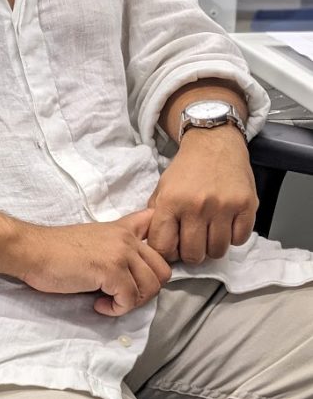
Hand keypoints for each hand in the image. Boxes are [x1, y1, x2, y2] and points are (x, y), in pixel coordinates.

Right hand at [17, 209, 171, 316]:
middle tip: (123, 295)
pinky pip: (129, 299)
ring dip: (131, 302)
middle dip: (146, 289)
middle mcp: (126, 238)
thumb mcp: (93, 238)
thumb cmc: (57, 250)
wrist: (34, 251)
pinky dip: (115, 309)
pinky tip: (98, 304)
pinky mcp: (111, 271)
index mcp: (122, 228)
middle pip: (163, 270)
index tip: (139, 269)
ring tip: (109, 300)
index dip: (158, 251)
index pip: (156, 226)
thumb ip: (115, 244)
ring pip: (150, 287)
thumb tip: (133, 268)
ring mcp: (120, 253)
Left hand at [147, 126, 257, 264]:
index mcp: (171, 201)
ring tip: (210, 231)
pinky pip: (239, 240)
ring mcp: (224, 207)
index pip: (164, 247)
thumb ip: (156, 216)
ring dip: (213, 246)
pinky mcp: (246, 206)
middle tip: (194, 240)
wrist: (214, 143)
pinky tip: (226, 223)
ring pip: (217, 251)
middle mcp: (197, 206)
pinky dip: (233, 237)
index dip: (167, 253)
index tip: (173, 247)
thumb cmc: (187, 169)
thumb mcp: (162, 188)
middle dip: (192, 253)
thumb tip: (153, 246)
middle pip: (193, 255)